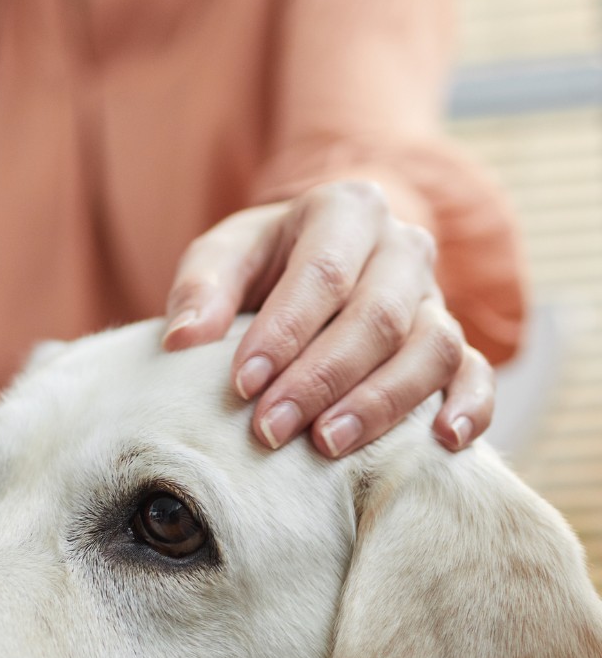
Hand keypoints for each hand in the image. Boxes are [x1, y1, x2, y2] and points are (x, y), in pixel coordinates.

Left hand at [162, 181, 493, 457]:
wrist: (312, 264)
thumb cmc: (262, 263)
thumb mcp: (223, 256)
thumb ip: (201, 288)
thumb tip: (182, 340)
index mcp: (347, 211)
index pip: (324, 272)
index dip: (284, 332)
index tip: (242, 385)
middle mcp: (403, 248)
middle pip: (379, 316)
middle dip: (322, 379)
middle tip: (270, 430)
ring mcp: (435, 297)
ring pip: (433, 348)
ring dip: (381, 403)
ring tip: (327, 446)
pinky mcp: (454, 343)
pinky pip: (476, 372)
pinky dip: (471, 406)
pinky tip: (444, 442)